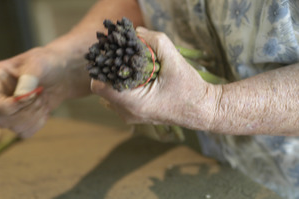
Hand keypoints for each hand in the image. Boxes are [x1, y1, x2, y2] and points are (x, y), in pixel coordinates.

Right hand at [0, 47, 89, 137]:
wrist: (60, 72)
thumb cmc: (46, 63)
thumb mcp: (37, 64)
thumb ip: (28, 79)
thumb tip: (19, 97)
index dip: (14, 105)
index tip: (33, 96)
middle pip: (3, 120)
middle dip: (29, 109)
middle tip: (41, 94)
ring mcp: (6, 111)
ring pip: (16, 127)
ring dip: (36, 114)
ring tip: (42, 98)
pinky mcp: (18, 120)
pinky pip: (26, 132)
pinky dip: (38, 122)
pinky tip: (43, 108)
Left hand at [91, 27, 218, 130]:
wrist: (202, 110)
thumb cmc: (190, 89)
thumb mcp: (175, 60)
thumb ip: (155, 41)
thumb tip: (137, 32)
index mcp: (134, 103)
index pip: (99, 86)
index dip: (102, 68)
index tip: (113, 56)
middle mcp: (128, 113)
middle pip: (105, 88)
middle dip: (112, 71)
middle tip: (124, 58)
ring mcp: (130, 117)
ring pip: (111, 94)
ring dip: (118, 79)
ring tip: (134, 69)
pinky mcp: (135, 115)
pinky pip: (119, 99)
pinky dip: (124, 87)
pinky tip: (139, 79)